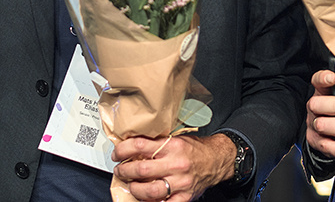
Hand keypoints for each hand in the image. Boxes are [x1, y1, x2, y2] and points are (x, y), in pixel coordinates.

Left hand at [112, 133, 233, 200]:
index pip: (140, 146)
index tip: (117, 153)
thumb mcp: (177, 139)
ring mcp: (181, 182)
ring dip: (135, 188)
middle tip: (121, 170)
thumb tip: (132, 147)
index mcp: (173, 146)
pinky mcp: (184, 197)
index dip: (123, 150)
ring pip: (149, 191)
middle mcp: (176, 164)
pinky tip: (146, 199)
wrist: (217, 159)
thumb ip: (157, 143)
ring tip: (132, 184)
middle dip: (125, 171)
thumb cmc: (195, 149)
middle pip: (141, 170)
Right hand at [305, 69, 334, 159]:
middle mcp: (315, 108)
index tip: (334, 78)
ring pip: (322, 125)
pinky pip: (326, 147)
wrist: (334, 135)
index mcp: (322, 93)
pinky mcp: (316, 143)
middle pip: (317, 104)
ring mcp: (313, 125)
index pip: (317, 81)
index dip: (323, 78)